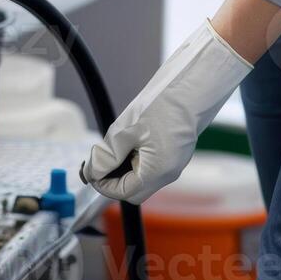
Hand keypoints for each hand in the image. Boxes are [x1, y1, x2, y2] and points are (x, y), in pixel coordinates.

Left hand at [80, 18, 252, 202]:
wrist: (190, 87)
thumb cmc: (161, 105)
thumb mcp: (126, 130)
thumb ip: (107, 155)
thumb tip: (92, 172)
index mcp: (158, 171)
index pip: (123, 192)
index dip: (103, 183)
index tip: (91, 168)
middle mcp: (168, 174)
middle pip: (133, 191)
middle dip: (112, 179)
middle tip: (100, 160)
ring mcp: (173, 165)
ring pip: (141, 179)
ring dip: (122, 169)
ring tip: (112, 148)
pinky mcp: (173, 155)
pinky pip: (150, 167)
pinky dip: (134, 160)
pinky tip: (126, 143)